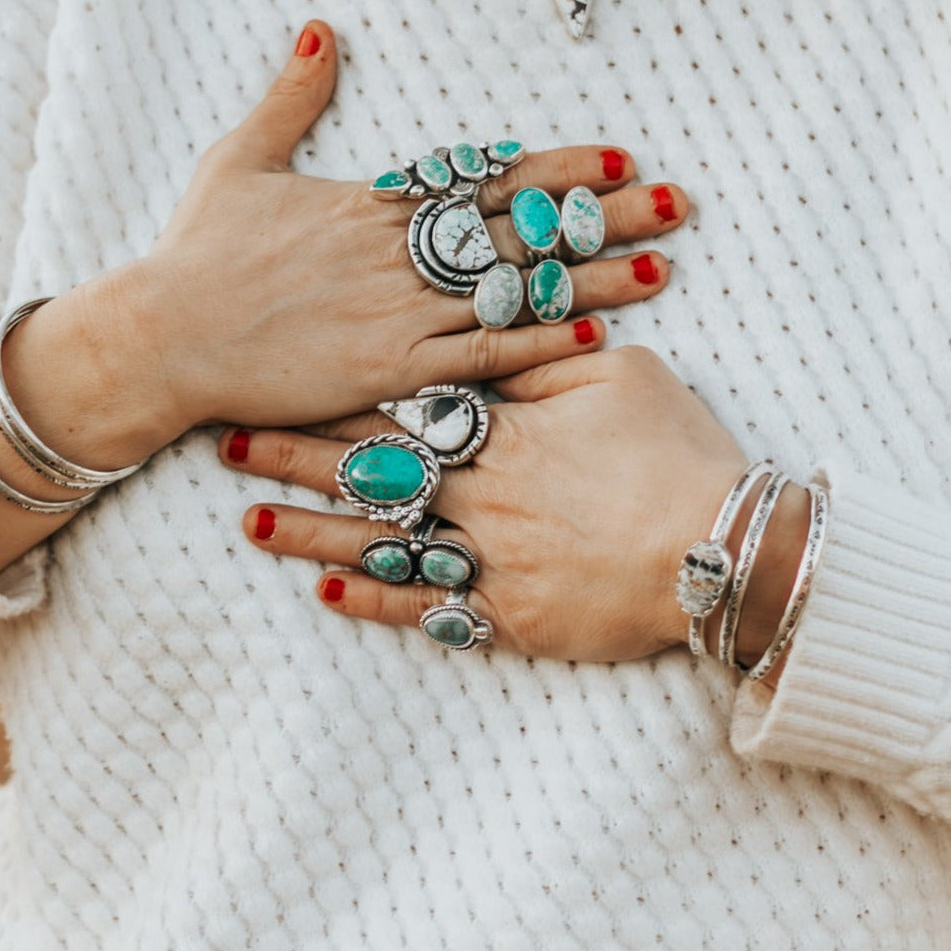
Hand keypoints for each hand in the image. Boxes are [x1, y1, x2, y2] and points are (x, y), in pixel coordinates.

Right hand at [83, 20, 688, 457]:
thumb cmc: (199, 254)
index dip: (558, 169)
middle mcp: (400, 252)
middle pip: (522, 228)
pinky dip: (537, 342)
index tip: (618, 159)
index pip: (486, 178)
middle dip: (605, 215)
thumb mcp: (238, 160)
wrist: (165, 337)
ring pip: (515, 289)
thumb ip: (289, 98)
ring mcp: (400, 311)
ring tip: (660, 267)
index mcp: (373, 202)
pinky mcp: (389, 367)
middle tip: (677, 204)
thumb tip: (316, 31)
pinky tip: (592, 334)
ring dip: (592, 279)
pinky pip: (479, 354)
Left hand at [220, 347, 753, 662]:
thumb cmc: (677, 454)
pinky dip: (376, 601)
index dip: (333, 395)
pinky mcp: (507, 612)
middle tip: (228, 442)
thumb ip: (550, 356)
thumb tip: (500, 338)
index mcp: (504, 429)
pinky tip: (325, 593)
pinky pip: (429, 609)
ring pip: (382, 541)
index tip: (277, 382)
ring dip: (313, 533)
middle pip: (371, 469)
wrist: (722, 548)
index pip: (401, 406)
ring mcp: (488, 554)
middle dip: (295, 456)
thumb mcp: (623, 375)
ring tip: (251, 523)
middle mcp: (480, 490)